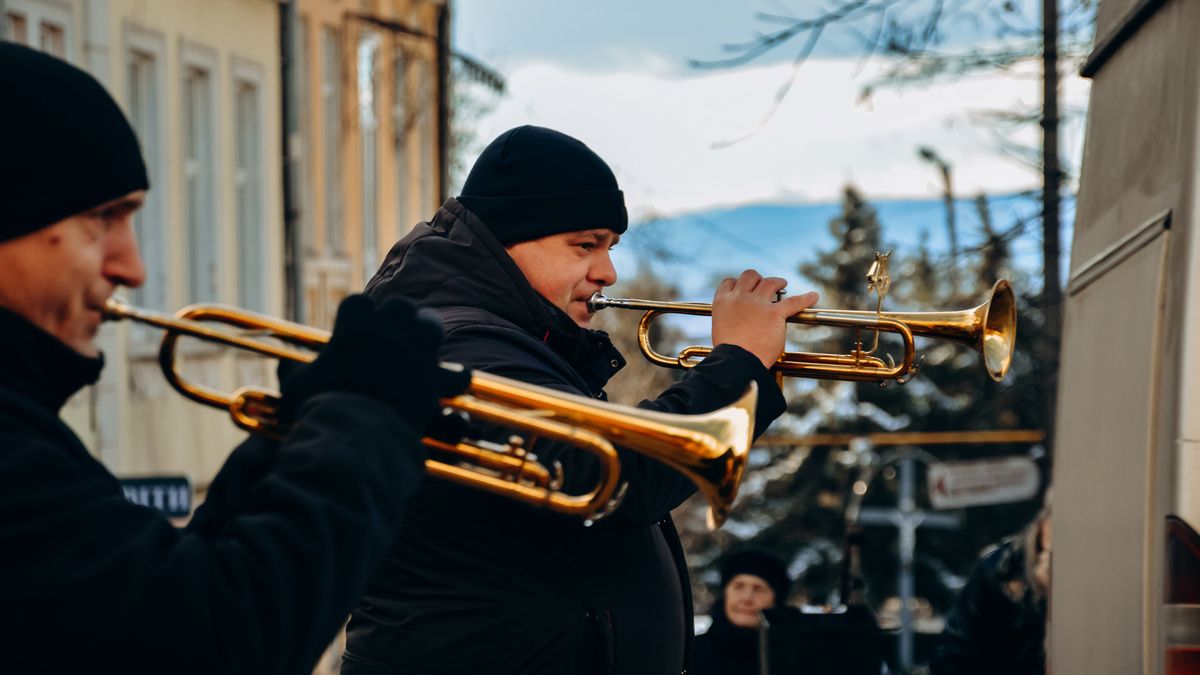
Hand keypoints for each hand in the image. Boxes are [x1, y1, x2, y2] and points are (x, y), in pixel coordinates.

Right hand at [278, 294, 468, 431]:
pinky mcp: (434, 377)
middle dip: (398, 318)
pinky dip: (456, 378)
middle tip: (393, 336)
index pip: (358, 304)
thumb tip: (281, 366)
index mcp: (354, 326)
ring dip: (427, 334)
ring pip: (430, 325)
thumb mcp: (298, 388)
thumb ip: (293, 374)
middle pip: (400, 307)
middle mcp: (388, 329)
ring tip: (422, 349)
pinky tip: (453, 382)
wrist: (355, 430)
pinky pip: (456, 372)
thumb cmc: (321, 406)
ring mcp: (415, 350)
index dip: (357, 316)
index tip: (355, 331)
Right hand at [711, 270, 818, 369]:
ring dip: (777, 282)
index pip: (729, 282)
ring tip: (782, 284)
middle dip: (757, 279)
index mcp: (723, 302)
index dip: (738, 284)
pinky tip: (814, 296)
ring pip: (770, 282)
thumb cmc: (728, 353)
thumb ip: (730, 321)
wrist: (736, 362)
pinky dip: (806, 298)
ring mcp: (757, 303)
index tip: (743, 288)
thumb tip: (741, 325)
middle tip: (764, 285)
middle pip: (750, 276)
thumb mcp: (721, 331)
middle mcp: (739, 297)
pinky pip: (794, 301)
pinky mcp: (775, 313)